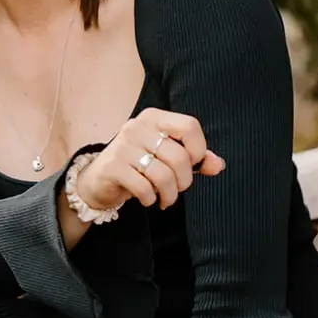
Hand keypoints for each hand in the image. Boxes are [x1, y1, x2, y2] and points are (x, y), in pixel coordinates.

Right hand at [76, 107, 225, 211]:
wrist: (98, 180)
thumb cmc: (138, 165)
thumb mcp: (166, 158)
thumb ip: (194, 159)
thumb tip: (218, 165)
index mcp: (154, 117)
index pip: (189, 126)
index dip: (199, 149)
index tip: (193, 164)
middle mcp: (137, 126)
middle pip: (179, 156)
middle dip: (184, 181)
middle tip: (177, 189)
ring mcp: (123, 145)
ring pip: (163, 174)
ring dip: (169, 194)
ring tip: (166, 199)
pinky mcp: (113, 166)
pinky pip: (143, 187)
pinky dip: (150, 198)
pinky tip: (148, 199)